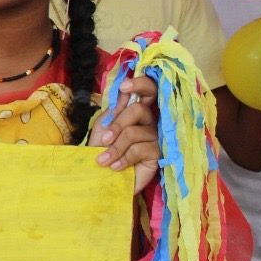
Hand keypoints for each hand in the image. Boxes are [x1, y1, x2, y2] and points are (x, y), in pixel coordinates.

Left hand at [90, 75, 160, 193]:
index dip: (140, 84)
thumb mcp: (103, 128)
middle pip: (138, 110)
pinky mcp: (158, 154)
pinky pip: (139, 150)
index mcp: (136, 111)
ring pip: (134, 132)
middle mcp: (149, 121)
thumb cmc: (103, 150)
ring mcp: (155, 137)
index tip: (124, 87)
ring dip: (114, 148)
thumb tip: (124, 94)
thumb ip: (113, 112)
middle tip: (104, 140)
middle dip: (116, 125)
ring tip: (102, 160)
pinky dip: (122, 159)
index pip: (148, 90)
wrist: (103, 176)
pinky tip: (114, 167)